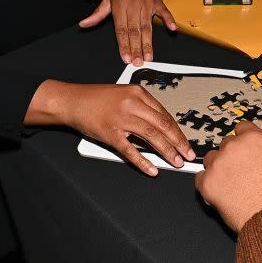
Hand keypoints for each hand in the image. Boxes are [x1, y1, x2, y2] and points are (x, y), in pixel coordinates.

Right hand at [64, 83, 194, 175]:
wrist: (72, 101)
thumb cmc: (97, 99)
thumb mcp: (124, 94)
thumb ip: (142, 107)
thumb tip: (162, 126)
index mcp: (138, 93)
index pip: (164, 114)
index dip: (177, 130)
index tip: (186, 141)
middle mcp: (132, 104)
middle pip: (163, 125)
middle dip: (179, 142)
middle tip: (189, 154)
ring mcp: (121, 119)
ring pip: (151, 137)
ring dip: (167, 151)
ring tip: (177, 162)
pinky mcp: (110, 133)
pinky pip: (130, 150)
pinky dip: (143, 161)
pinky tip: (153, 169)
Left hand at [79, 0, 176, 64]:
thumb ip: (97, 14)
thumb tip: (84, 24)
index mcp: (119, 6)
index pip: (121, 30)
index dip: (123, 45)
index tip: (125, 57)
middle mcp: (133, 6)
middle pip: (135, 31)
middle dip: (136, 48)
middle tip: (139, 62)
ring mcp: (147, 3)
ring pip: (148, 26)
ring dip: (149, 42)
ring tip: (150, 56)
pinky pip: (164, 11)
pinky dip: (169, 19)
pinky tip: (172, 28)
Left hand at [195, 121, 261, 232]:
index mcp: (253, 139)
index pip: (241, 128)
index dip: (244, 139)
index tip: (244, 147)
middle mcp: (233, 147)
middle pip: (225, 144)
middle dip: (232, 156)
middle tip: (240, 171)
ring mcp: (218, 165)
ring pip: (211, 159)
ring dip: (218, 168)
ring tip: (231, 183)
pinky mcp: (207, 184)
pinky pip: (200, 178)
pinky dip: (209, 184)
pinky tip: (221, 192)